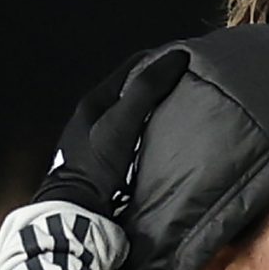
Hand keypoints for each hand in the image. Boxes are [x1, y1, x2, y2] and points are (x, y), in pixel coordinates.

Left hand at [36, 46, 193, 215]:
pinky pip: (134, 139)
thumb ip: (146, 90)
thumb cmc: (97, 164)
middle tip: (191, 87)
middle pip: (133, 91)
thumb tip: (178, 56)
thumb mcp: (121, 123)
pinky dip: (151, 135)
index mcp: (94, 101)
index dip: (160, 60)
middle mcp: (94, 117)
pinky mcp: (106, 164)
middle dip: (160, 87)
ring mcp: (98, 142)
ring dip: (156, 112)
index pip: (133, 66)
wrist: (77, 213)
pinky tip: (167, 142)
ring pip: (134, 116)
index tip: (188, 62)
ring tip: (185, 113)